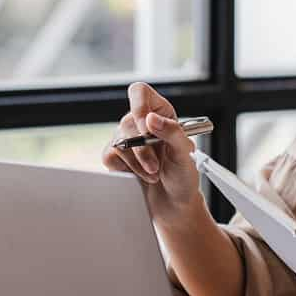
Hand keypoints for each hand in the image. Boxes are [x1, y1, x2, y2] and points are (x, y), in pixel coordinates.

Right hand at [101, 82, 204, 224]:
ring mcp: (126, 139)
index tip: (147, 128)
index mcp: (161, 112)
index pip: (140, 93)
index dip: (139, 107)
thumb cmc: (183, 176)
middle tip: (156, 167)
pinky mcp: (115, 156)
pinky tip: (140, 176)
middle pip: (127, 122)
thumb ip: (172, 132)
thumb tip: (151, 119)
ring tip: (153, 174)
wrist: (174, 202)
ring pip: (118, 142)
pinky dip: (127, 170)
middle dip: (142, 149)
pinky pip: (110, 157)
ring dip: (137, 164)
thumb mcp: (185, 153)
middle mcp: (141, 122)